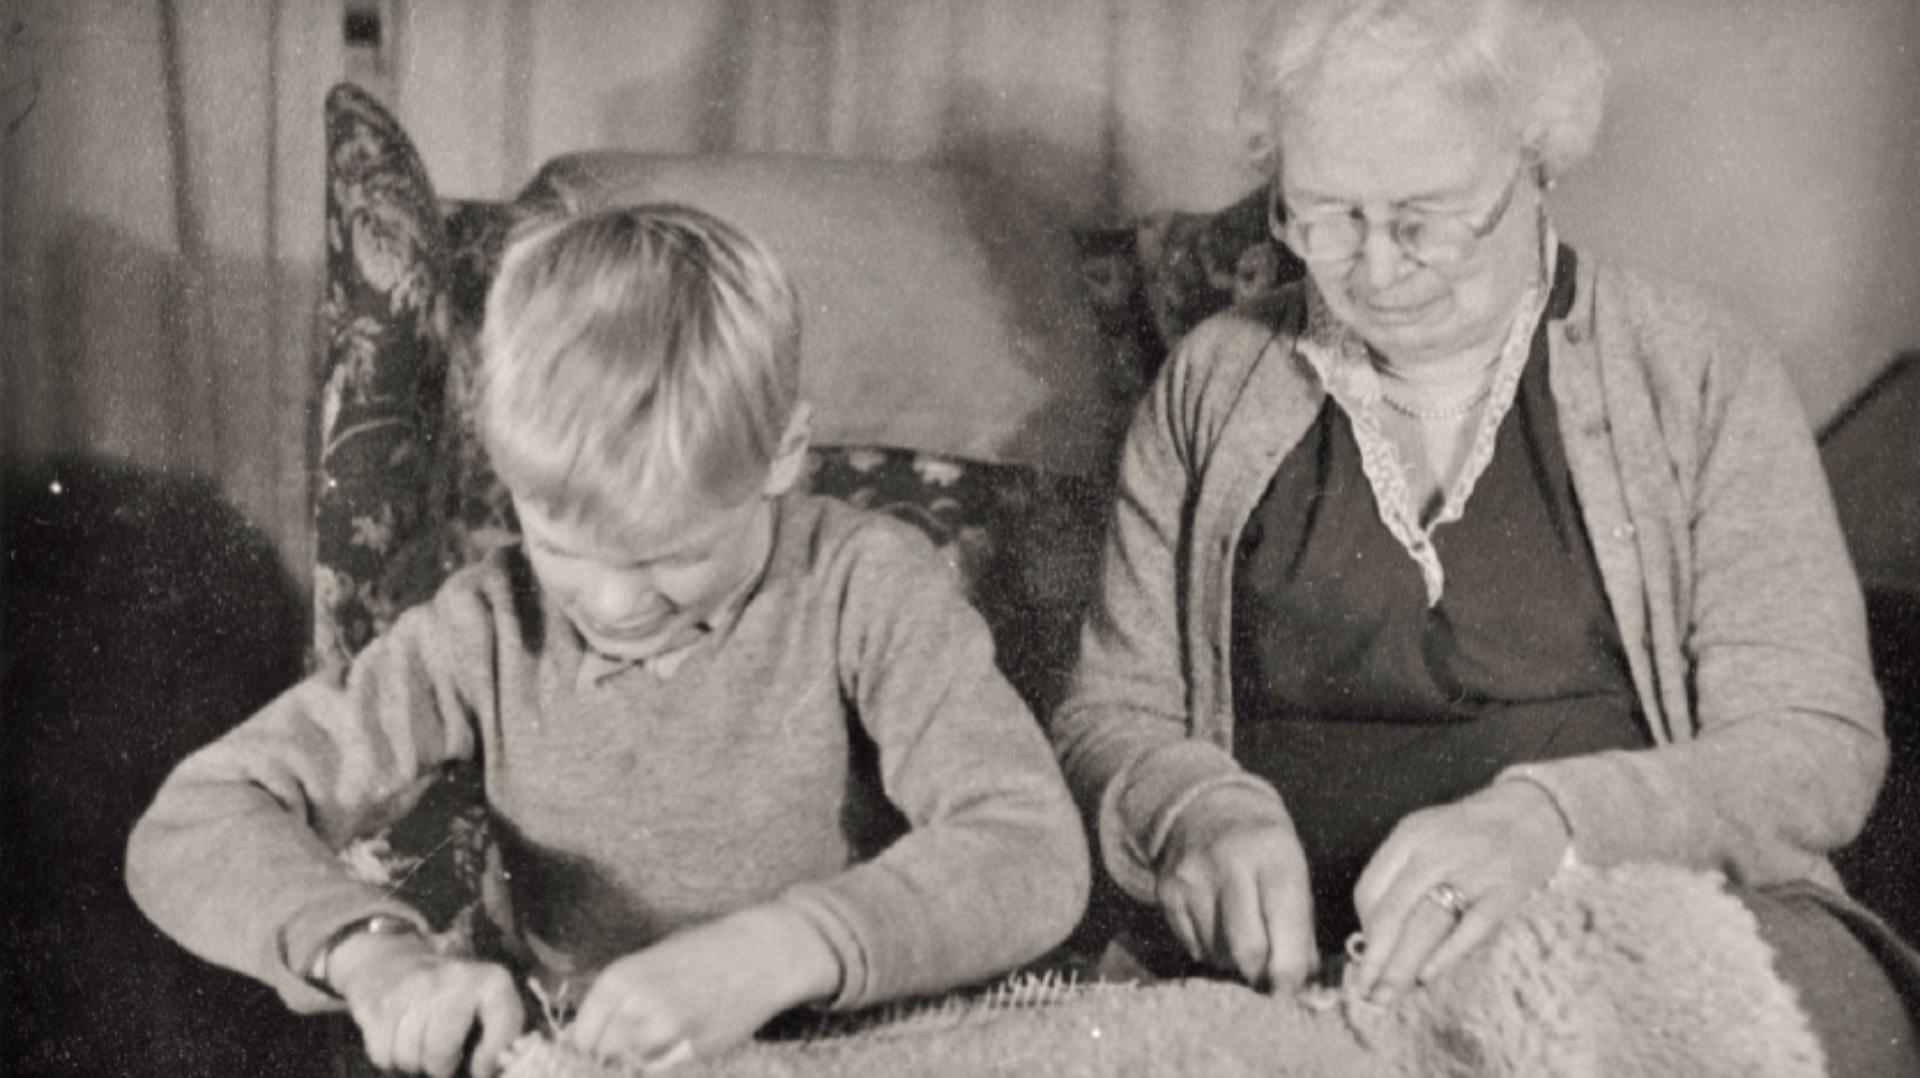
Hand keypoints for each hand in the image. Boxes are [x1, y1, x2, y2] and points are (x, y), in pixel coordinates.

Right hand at [329, 932, 523, 1077]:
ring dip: (412, 1062)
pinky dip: (388, 1057)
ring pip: (409, 1056)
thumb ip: (498, 1039)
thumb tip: (488, 1071)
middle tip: (441, 1062)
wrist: (394, 959)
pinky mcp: (379, 1000)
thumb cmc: (451, 998)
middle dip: (440, 1067)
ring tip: (419, 1047)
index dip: (490, 1056)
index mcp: (491, 981)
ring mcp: (413, 987)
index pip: (501, 1023)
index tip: (480, 1071)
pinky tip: (397, 1039)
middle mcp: (454, 978)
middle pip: (440, 1051)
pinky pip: (383, 1054)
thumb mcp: (485, 1007)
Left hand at [564, 903, 841, 1069]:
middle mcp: (634, 1007)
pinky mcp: (692, 1052)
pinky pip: (661, 1070)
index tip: (595, 1052)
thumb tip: (583, 1038)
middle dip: (610, 1057)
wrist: (760, 954)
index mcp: (618, 980)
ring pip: (631, 1066)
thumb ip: (617, 1001)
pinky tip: (678, 1046)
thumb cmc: (705, 952)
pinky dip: (664, 1064)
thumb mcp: (649, 964)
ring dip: (638, 1061)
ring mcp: (664, 1032)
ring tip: (659, 1041)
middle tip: (631, 1047)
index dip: (587, 1048)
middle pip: (601, 1057)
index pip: (581, 1038)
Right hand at [1154, 785, 1317, 990]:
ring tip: (1241, 939)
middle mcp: (1229, 861)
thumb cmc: (1264, 851)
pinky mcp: (1165, 890)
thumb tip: (1300, 986)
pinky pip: (1192, 946)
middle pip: (1247, 948)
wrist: (1206, 808)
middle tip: (1267, 978)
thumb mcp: (1293, 872)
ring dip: (1234, 961)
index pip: (1285, 926)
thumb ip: (1300, 929)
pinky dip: (1209, 949)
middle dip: (1260, 974)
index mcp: (1275, 853)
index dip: (1290, 972)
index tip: (1291, 992)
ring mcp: (1192, 875)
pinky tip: (1217, 925)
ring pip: (1217, 953)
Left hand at [1349, 780, 1570, 1002]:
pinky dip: (1445, 955)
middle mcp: (1438, 852)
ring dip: (1402, 965)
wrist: (1531, 812)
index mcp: (1411, 835)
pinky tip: (1426, 976)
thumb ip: (1397, 873)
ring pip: (1427, 926)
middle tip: (1363, 992)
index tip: (1363, 950)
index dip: (1363, 926)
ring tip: (1386, 995)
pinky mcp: (1506, 892)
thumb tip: (1370, 931)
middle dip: (1374, 958)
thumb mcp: (1423, 835)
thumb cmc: (1466, 831)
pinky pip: (1471, 930)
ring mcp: (1474, 872)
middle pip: (1394, 914)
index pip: (1371, 888)